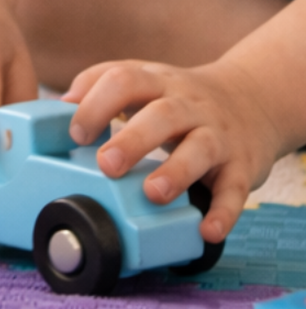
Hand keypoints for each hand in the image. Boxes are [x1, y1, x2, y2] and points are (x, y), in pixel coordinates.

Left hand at [65, 57, 283, 241]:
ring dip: (176, 172)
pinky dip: (223, 211)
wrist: (251, 99)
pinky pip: (236, 190)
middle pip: (162, 115)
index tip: (76, 133)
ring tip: (152, 194)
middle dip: (133, 140)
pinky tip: (206, 229)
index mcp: (156, 81)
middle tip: (107, 164)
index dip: (97, 103)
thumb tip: (58, 106)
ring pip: (200, 148)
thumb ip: (100, 84)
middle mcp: (188, 105)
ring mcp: (218, 135)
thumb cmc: (178, 97)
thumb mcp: (143, 78)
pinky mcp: (243, 167)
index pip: (124, 79)